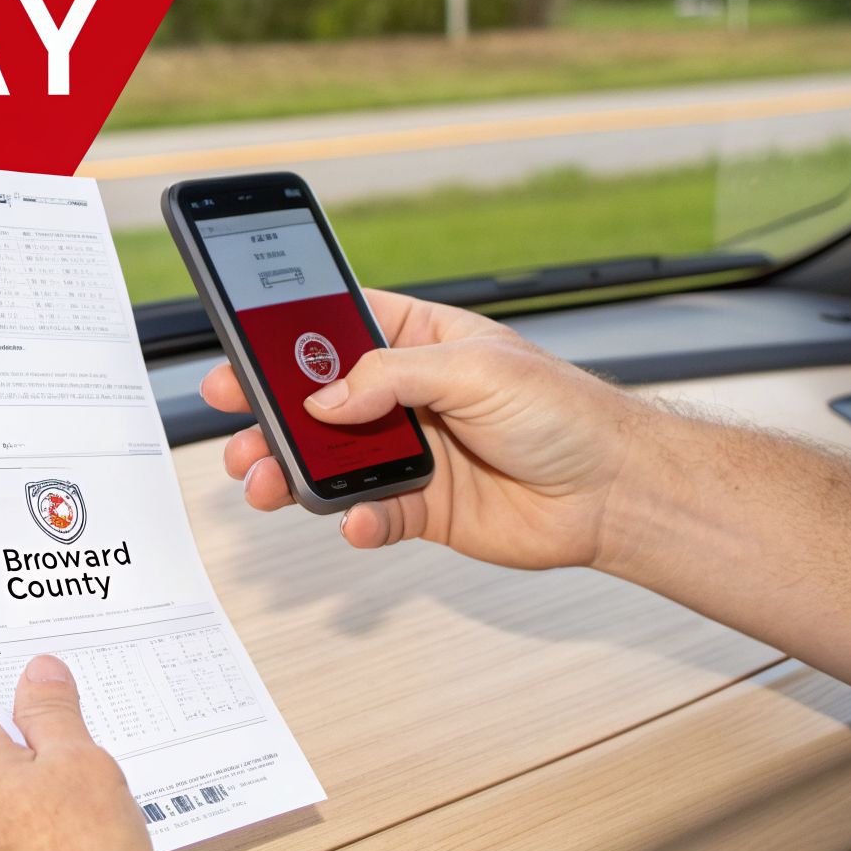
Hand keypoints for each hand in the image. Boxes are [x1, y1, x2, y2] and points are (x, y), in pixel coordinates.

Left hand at [0, 655, 152, 850]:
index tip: (64, 696)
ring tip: (91, 811)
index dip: (32, 698)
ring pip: (3, 796)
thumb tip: (39, 673)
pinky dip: (39, 832)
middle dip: (41, 751)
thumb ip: (53, 711)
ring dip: (44, 796)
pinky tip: (79, 842)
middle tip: (90, 759)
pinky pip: (6, 835)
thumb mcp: (79, 762)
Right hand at [200, 290, 648, 569]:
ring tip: (264, 480)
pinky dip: (355, 522)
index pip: (337, 328)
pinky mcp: (422, 508)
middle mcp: (407, 397)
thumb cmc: (566, 411)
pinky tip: (355, 520)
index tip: (242, 350)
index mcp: (419, 342)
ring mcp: (411, 454)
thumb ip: (391, 378)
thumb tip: (326, 400)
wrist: (615, 492)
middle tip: (236, 422)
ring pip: (330, 462)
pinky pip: (370, 515)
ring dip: (291, 471)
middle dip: (270, 413)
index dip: (285, 337)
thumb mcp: (476, 368)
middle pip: (317, 401)